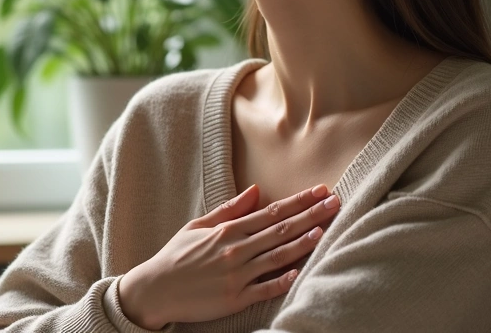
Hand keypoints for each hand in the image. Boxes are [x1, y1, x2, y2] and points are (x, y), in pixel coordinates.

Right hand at [118, 183, 340, 329]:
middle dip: (310, 215)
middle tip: (335, 202)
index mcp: (227, 231)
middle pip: (280, 230)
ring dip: (302, 242)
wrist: (154, 290)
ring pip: (277, 256)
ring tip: (324, 230)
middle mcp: (235, 250)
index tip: (320, 191)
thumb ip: (229, 210)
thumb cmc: (175, 256)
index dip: (298, 201)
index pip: (271, 212)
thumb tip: (256, 191)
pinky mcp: (235, 298)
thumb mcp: (197, 226)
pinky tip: (300, 271)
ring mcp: (236, 275)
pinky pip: (265, 289)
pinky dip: (283, 280)